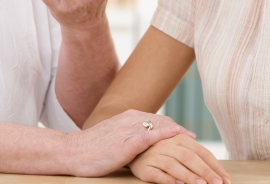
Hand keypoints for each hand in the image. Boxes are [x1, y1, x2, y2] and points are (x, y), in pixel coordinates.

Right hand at [64, 110, 194, 176]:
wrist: (71, 151)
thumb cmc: (91, 149)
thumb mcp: (113, 138)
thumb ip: (128, 136)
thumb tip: (141, 142)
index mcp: (128, 117)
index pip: (159, 120)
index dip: (175, 128)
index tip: (189, 137)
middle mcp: (131, 119)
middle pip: (164, 123)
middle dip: (182, 133)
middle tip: (198, 144)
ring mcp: (129, 129)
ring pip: (160, 129)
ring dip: (179, 139)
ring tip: (194, 148)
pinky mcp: (125, 142)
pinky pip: (149, 136)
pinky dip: (164, 134)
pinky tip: (177, 136)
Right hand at [129, 134, 230, 183]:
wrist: (129, 147)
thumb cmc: (155, 145)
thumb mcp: (170, 139)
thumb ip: (185, 139)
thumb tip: (195, 137)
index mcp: (179, 138)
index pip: (201, 152)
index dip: (214, 166)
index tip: (225, 180)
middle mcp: (168, 145)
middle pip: (190, 158)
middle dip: (206, 172)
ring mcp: (156, 156)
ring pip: (175, 166)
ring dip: (189, 176)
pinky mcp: (145, 168)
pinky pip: (159, 175)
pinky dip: (169, 180)